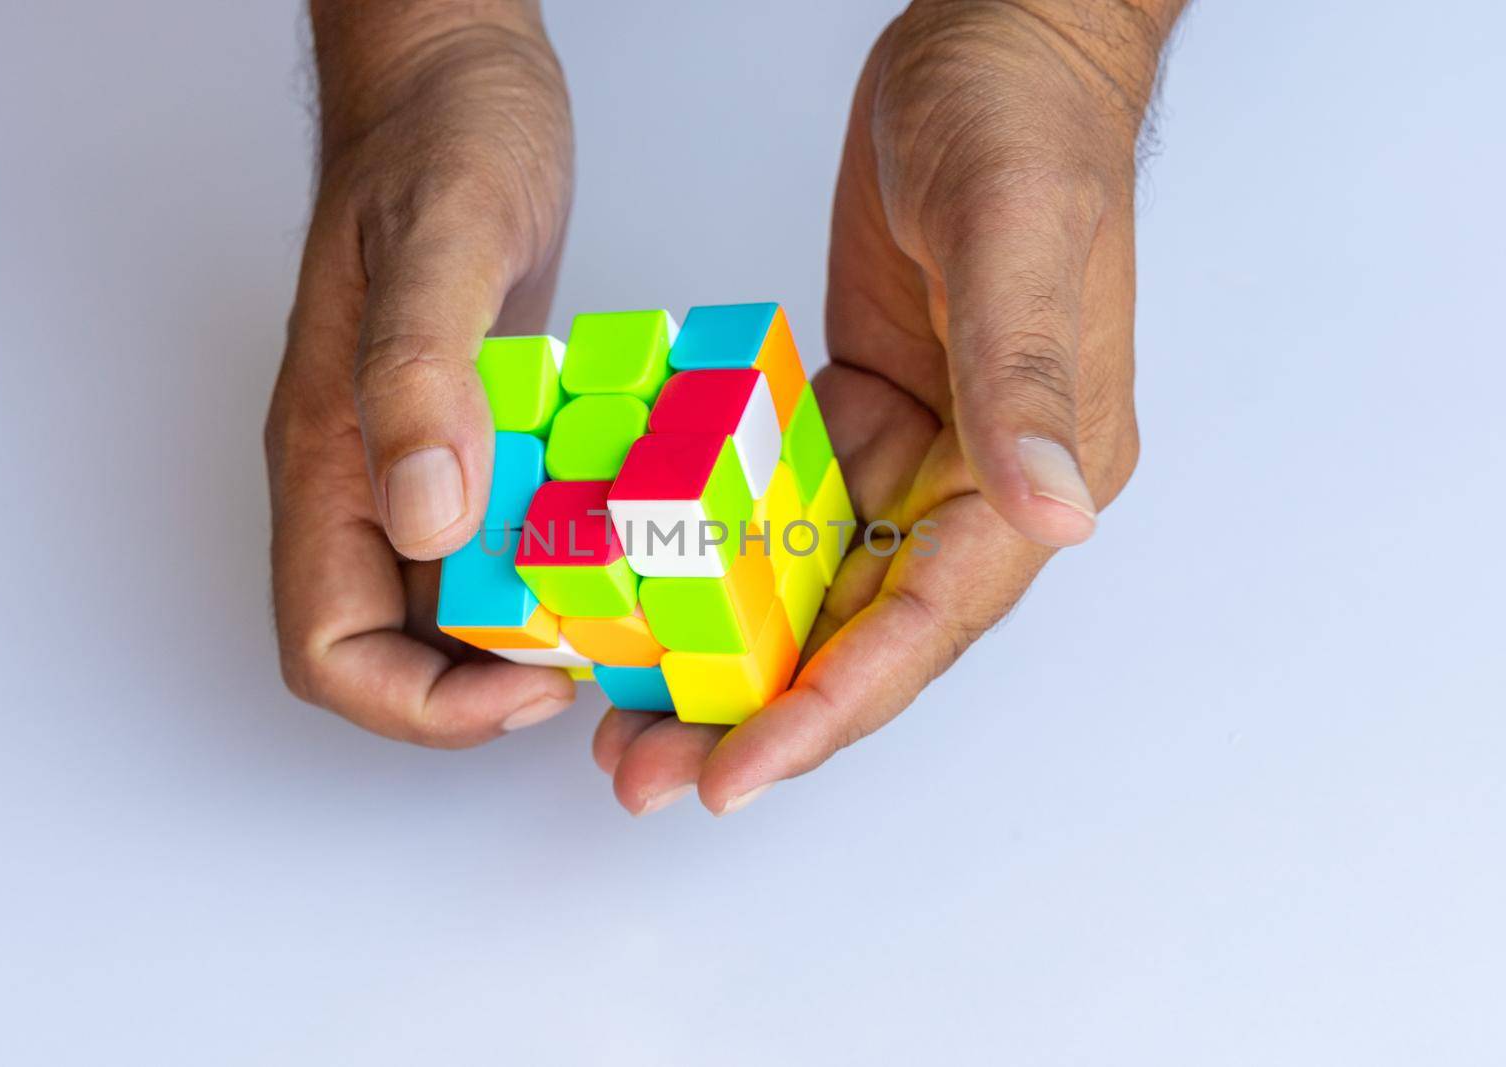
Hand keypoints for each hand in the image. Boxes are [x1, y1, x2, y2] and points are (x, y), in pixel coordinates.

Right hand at [265, 4, 578, 744]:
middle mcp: (365, 480)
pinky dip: (557, 572)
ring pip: (451, 610)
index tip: (528, 683)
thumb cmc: (437, 138)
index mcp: (328, 458)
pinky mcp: (474, 436)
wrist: (455, 79)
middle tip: (590, 657)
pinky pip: (501, 545)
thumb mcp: (442, 245)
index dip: (422, 705)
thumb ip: (420, 378)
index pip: (330, 651)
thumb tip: (425, 520)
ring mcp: (417, 461)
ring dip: (528, 639)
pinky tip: (625, 551)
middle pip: (392, 654)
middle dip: (485, 690)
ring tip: (622, 619)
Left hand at [594, 0, 1181, 813]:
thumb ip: (1023, 377)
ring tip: (633, 719)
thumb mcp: (1014, 234)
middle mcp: (984, 477)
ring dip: (733, 659)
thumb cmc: (1024, 119)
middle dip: (765, 715)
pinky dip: (726, 566)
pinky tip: (656, 605)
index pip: (931, 616)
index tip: (743, 766)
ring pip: (818, 589)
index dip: (836, 702)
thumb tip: (1054, 516)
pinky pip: (791, 514)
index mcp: (1037, 462)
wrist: (998, 41)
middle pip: (866, 632)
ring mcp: (923, 450)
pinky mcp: (864, 414)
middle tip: (654, 775)